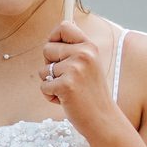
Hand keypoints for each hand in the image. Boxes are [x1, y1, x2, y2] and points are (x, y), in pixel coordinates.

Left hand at [40, 20, 117, 142]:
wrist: (103, 120)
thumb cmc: (91, 94)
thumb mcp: (89, 66)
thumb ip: (74, 51)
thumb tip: (53, 37)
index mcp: (89, 47)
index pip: (64, 26)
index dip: (54, 37)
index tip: (56, 53)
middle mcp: (84, 54)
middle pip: (47, 48)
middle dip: (50, 65)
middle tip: (67, 78)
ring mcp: (75, 69)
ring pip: (43, 70)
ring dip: (50, 83)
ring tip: (68, 91)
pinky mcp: (66, 85)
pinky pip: (43, 86)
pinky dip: (50, 96)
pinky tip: (66, 100)